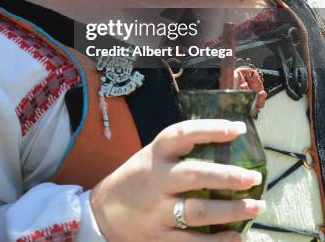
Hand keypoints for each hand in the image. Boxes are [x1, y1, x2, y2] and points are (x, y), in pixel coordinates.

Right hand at [90, 119, 264, 240]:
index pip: (182, 134)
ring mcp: (156, 211)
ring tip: (256, 206)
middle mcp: (155, 179)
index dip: (210, 129)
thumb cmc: (137, 179)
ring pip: (198, 211)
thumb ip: (180, 152)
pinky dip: (218, 241)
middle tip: (253, 177)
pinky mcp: (159, 237)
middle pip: (194, 175)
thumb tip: (226, 143)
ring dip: (231, 210)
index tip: (237, 129)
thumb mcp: (151, 157)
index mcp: (154, 154)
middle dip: (227, 176)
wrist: (102, 213)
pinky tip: (237, 235)